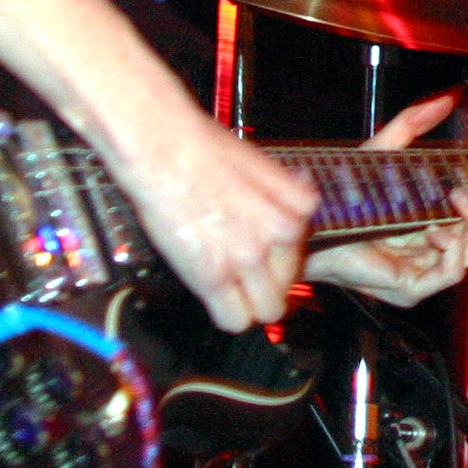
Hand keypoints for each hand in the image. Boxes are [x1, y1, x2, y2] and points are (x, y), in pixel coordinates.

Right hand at [114, 102, 318, 332]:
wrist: (163, 146)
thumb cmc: (201, 147)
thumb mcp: (259, 165)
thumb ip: (278, 196)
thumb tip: (282, 211)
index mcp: (296, 205)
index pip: (304, 252)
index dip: (279, 257)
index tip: (263, 256)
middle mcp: (280, 233)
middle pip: (289, 286)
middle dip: (267, 285)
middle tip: (244, 277)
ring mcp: (249, 255)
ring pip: (268, 310)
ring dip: (250, 304)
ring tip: (229, 289)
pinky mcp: (214, 274)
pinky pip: (235, 320)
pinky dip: (225, 314)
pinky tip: (214, 298)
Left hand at [301, 93, 467, 308]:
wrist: (311, 223)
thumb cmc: (341, 194)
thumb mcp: (386, 149)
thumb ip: (415, 122)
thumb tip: (448, 97)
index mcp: (431, 220)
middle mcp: (431, 248)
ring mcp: (424, 270)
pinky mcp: (411, 286)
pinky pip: (451, 270)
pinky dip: (454, 246)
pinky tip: (443, 229)